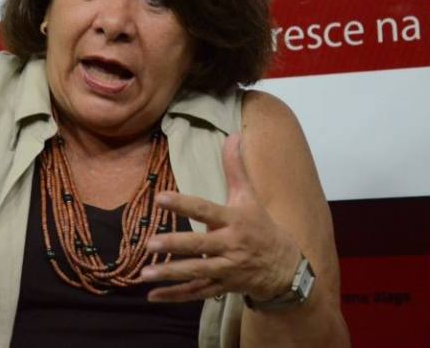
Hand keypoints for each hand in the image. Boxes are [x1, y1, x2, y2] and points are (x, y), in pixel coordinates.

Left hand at [140, 133, 301, 302]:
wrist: (285, 266)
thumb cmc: (261, 225)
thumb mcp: (249, 195)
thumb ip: (235, 167)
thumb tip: (233, 134)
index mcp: (234, 220)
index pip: (205, 210)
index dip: (184, 204)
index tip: (160, 198)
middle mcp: (230, 246)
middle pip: (200, 246)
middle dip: (176, 245)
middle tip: (150, 243)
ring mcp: (226, 269)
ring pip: (196, 273)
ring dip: (170, 274)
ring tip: (144, 272)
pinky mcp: (222, 286)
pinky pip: (196, 293)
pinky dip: (175, 296)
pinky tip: (152, 296)